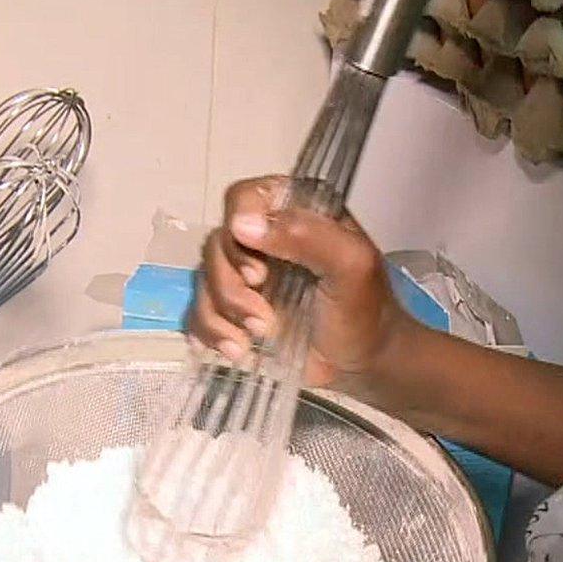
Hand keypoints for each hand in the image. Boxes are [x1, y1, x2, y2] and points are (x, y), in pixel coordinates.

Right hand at [189, 176, 415, 390]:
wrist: (363, 363)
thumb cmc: (364, 310)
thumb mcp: (351, 265)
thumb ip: (306, 236)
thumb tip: (241, 225)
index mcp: (293, 212)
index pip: (244, 198)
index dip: (239, 228)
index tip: (257, 270)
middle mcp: (265, 238)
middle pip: (217, 243)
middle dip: (232, 286)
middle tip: (263, 315)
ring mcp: (245, 275)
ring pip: (204, 279)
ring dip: (225, 313)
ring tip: (261, 335)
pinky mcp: (233, 310)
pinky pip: (198, 312)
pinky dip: (212, 333)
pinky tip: (237, 350)